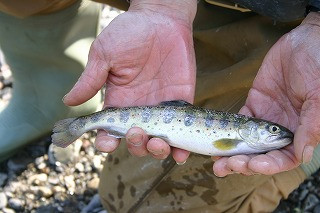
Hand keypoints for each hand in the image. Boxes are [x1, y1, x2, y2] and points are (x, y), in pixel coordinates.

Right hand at [63, 0, 196, 162]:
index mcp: (118, 101)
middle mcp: (139, 110)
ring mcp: (160, 109)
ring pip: (156, 142)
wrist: (162, 19)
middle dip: (134, 145)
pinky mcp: (180, 105)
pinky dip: (181, 149)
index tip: (107, 142)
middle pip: (134, 141)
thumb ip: (91, 79)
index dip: (106, 141)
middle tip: (137, 132)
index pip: (109, 130)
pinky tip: (180, 154)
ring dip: (156, 151)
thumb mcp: (105, 54)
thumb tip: (68, 101)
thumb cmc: (130, 32)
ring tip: (158, 143)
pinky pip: (181, 132)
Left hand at [213, 12, 319, 175]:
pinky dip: (227, 135)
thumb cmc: (318, 66)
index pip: (285, 158)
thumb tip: (304, 154)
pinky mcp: (254, 105)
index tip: (253, 165)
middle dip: (244, 163)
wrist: (304, 40)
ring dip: (231, 155)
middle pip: (261, 154)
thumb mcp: (318, 95)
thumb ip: (311, 125)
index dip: (269, 165)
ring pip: (246, 144)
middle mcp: (282, 129)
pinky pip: (238, 123)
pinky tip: (215, 144)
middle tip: (226, 166)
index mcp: (301, 130)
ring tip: (217, 163)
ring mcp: (266, 118)